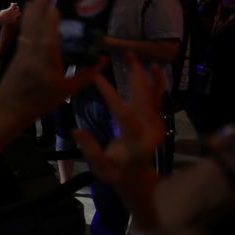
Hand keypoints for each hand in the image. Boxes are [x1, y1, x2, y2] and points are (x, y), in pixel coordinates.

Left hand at [0, 0, 103, 118]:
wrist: (7, 110)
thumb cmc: (39, 103)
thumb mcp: (67, 91)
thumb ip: (85, 75)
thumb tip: (103, 59)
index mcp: (46, 57)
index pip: (49, 29)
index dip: (52, 12)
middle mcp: (32, 50)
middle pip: (35, 22)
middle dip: (40, 5)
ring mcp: (22, 51)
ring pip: (27, 26)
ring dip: (31, 10)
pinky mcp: (16, 54)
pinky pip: (23, 32)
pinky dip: (26, 21)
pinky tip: (28, 17)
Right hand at [72, 55, 164, 199]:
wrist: (138, 179)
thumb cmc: (117, 174)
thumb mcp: (101, 169)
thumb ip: (91, 150)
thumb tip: (76, 130)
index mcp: (137, 143)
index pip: (124, 114)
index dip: (110, 94)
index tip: (96, 76)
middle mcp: (150, 131)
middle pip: (145, 100)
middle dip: (136, 76)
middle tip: (127, 55)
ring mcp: (157, 125)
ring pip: (154, 96)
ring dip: (146, 75)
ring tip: (137, 57)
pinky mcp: (157, 121)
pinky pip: (158, 99)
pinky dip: (156, 82)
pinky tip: (155, 68)